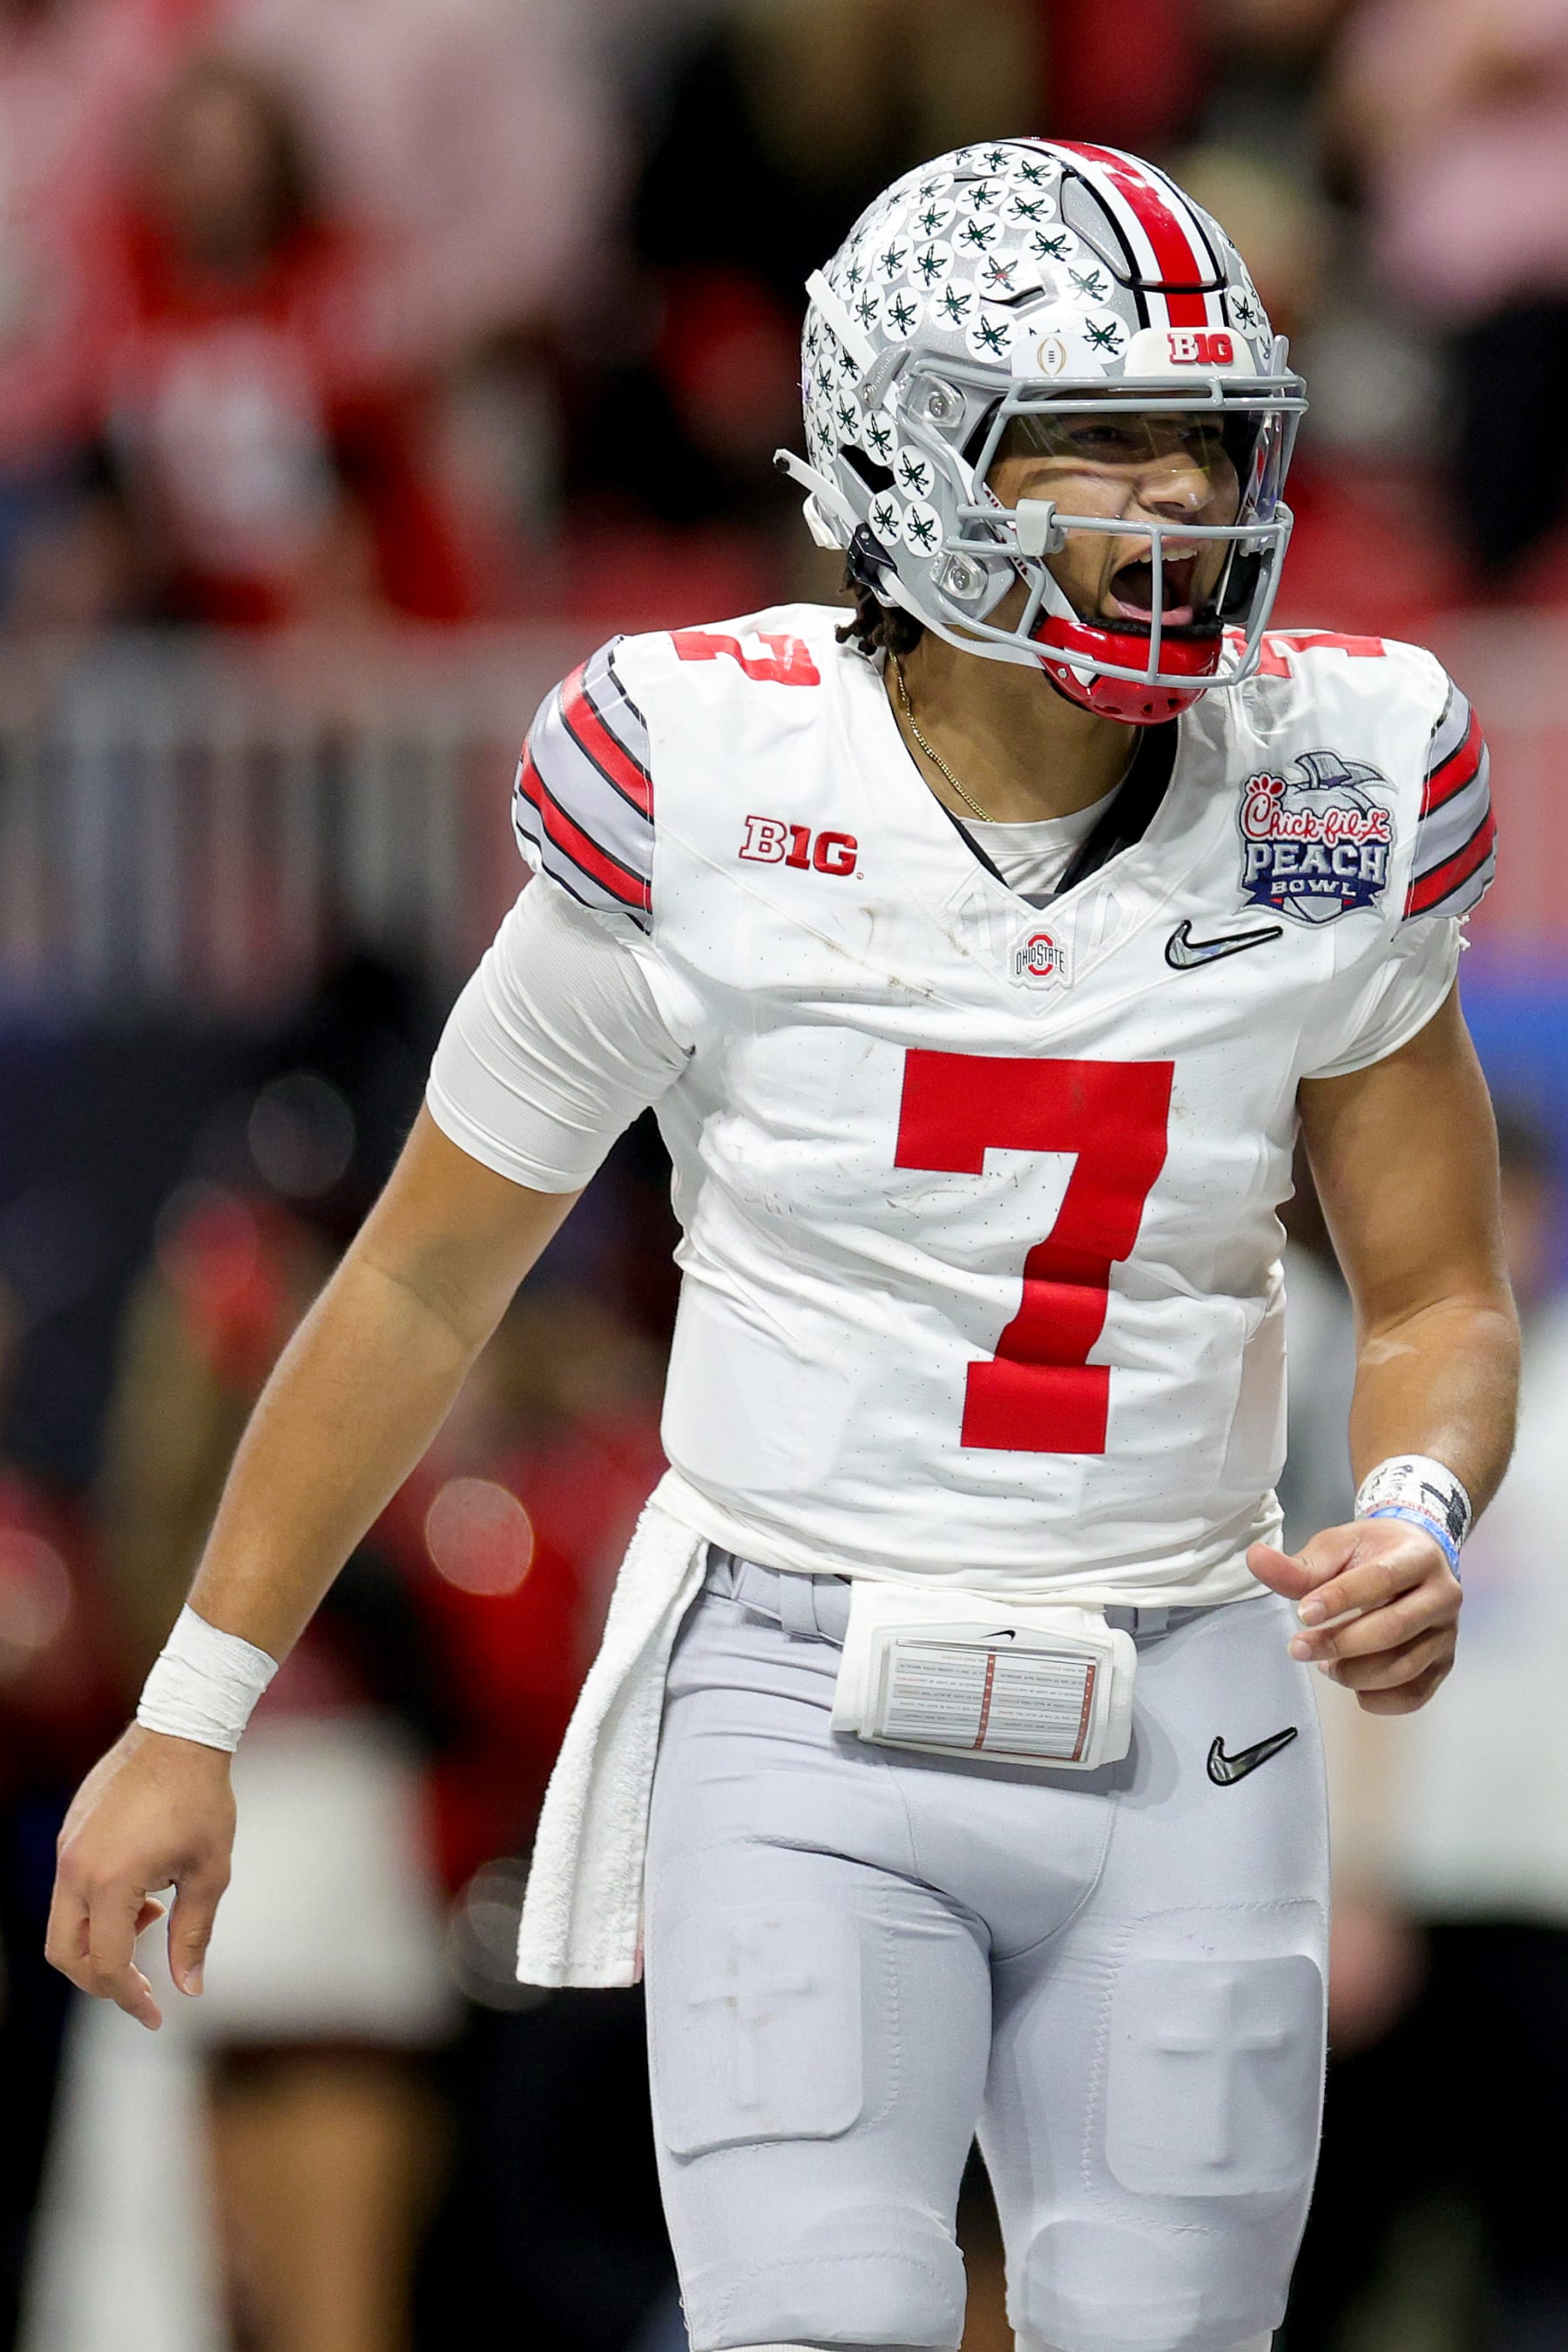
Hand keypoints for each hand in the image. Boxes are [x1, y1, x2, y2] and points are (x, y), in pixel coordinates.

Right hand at [47, 1724, 234, 2028]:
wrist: (181, 1731)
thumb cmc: (202, 1798)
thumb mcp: (210, 1871)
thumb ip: (194, 1933)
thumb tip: (190, 1988)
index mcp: (112, 1881)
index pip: (108, 1963)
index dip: (130, 1998)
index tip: (156, 2015)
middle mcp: (76, 1868)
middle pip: (66, 1953)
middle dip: (101, 1981)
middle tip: (141, 1989)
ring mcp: (67, 1849)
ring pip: (64, 1923)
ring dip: (102, 1941)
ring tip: (155, 1917)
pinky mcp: (69, 1834)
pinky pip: (69, 1890)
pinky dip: (98, 1909)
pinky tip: (143, 1890)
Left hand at [1247, 1517, 1461, 1714]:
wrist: (1418, 1556)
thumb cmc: (1374, 1552)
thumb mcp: (1337, 1547)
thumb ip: (1299, 1564)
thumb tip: (1255, 1560)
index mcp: (1418, 1556)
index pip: (1381, 1580)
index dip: (1339, 1599)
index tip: (1303, 1613)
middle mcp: (1442, 1596)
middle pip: (1393, 1629)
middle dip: (1339, 1643)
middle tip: (1299, 1648)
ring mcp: (1447, 1634)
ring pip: (1404, 1667)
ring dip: (1354, 1673)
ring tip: (1324, 1664)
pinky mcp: (1444, 1664)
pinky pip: (1414, 1694)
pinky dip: (1378, 1699)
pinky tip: (1352, 1685)